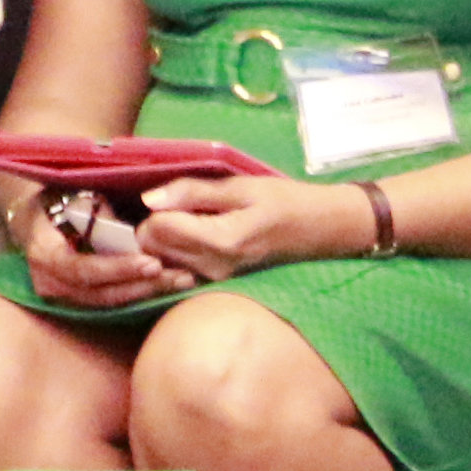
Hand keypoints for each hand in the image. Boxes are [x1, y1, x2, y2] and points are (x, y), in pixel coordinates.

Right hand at [19, 182, 185, 310]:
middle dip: (142, 286)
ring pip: (110, 302)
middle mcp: (50, 283)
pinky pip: (113, 302)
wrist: (37, 218)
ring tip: (182, 280)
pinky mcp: (80, 301)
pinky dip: (141, 293)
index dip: (117, 269)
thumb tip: (122, 228)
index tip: (152, 263)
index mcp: (43, 253)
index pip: (82, 269)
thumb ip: (94, 211)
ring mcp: (64, 297)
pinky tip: (169, 283)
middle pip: (101, 293)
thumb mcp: (72, 194)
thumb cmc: (58, 199)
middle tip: (180, 275)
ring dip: (148, 292)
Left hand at [133, 168, 369, 280]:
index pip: (156, 230)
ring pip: (164, 261)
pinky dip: (177, 252)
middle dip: (154, 224)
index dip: (156, 208)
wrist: (321, 230)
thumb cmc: (284, 201)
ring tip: (187, 218)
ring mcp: (215, 280)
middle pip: (154, 249)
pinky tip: (195, 235)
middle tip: (177, 204)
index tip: (172, 195)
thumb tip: (149, 200)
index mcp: (219, 242)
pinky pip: (180, 268)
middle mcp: (212, 269)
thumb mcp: (241, 187)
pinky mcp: (217, 283)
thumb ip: (193, 192)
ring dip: (164, 239)